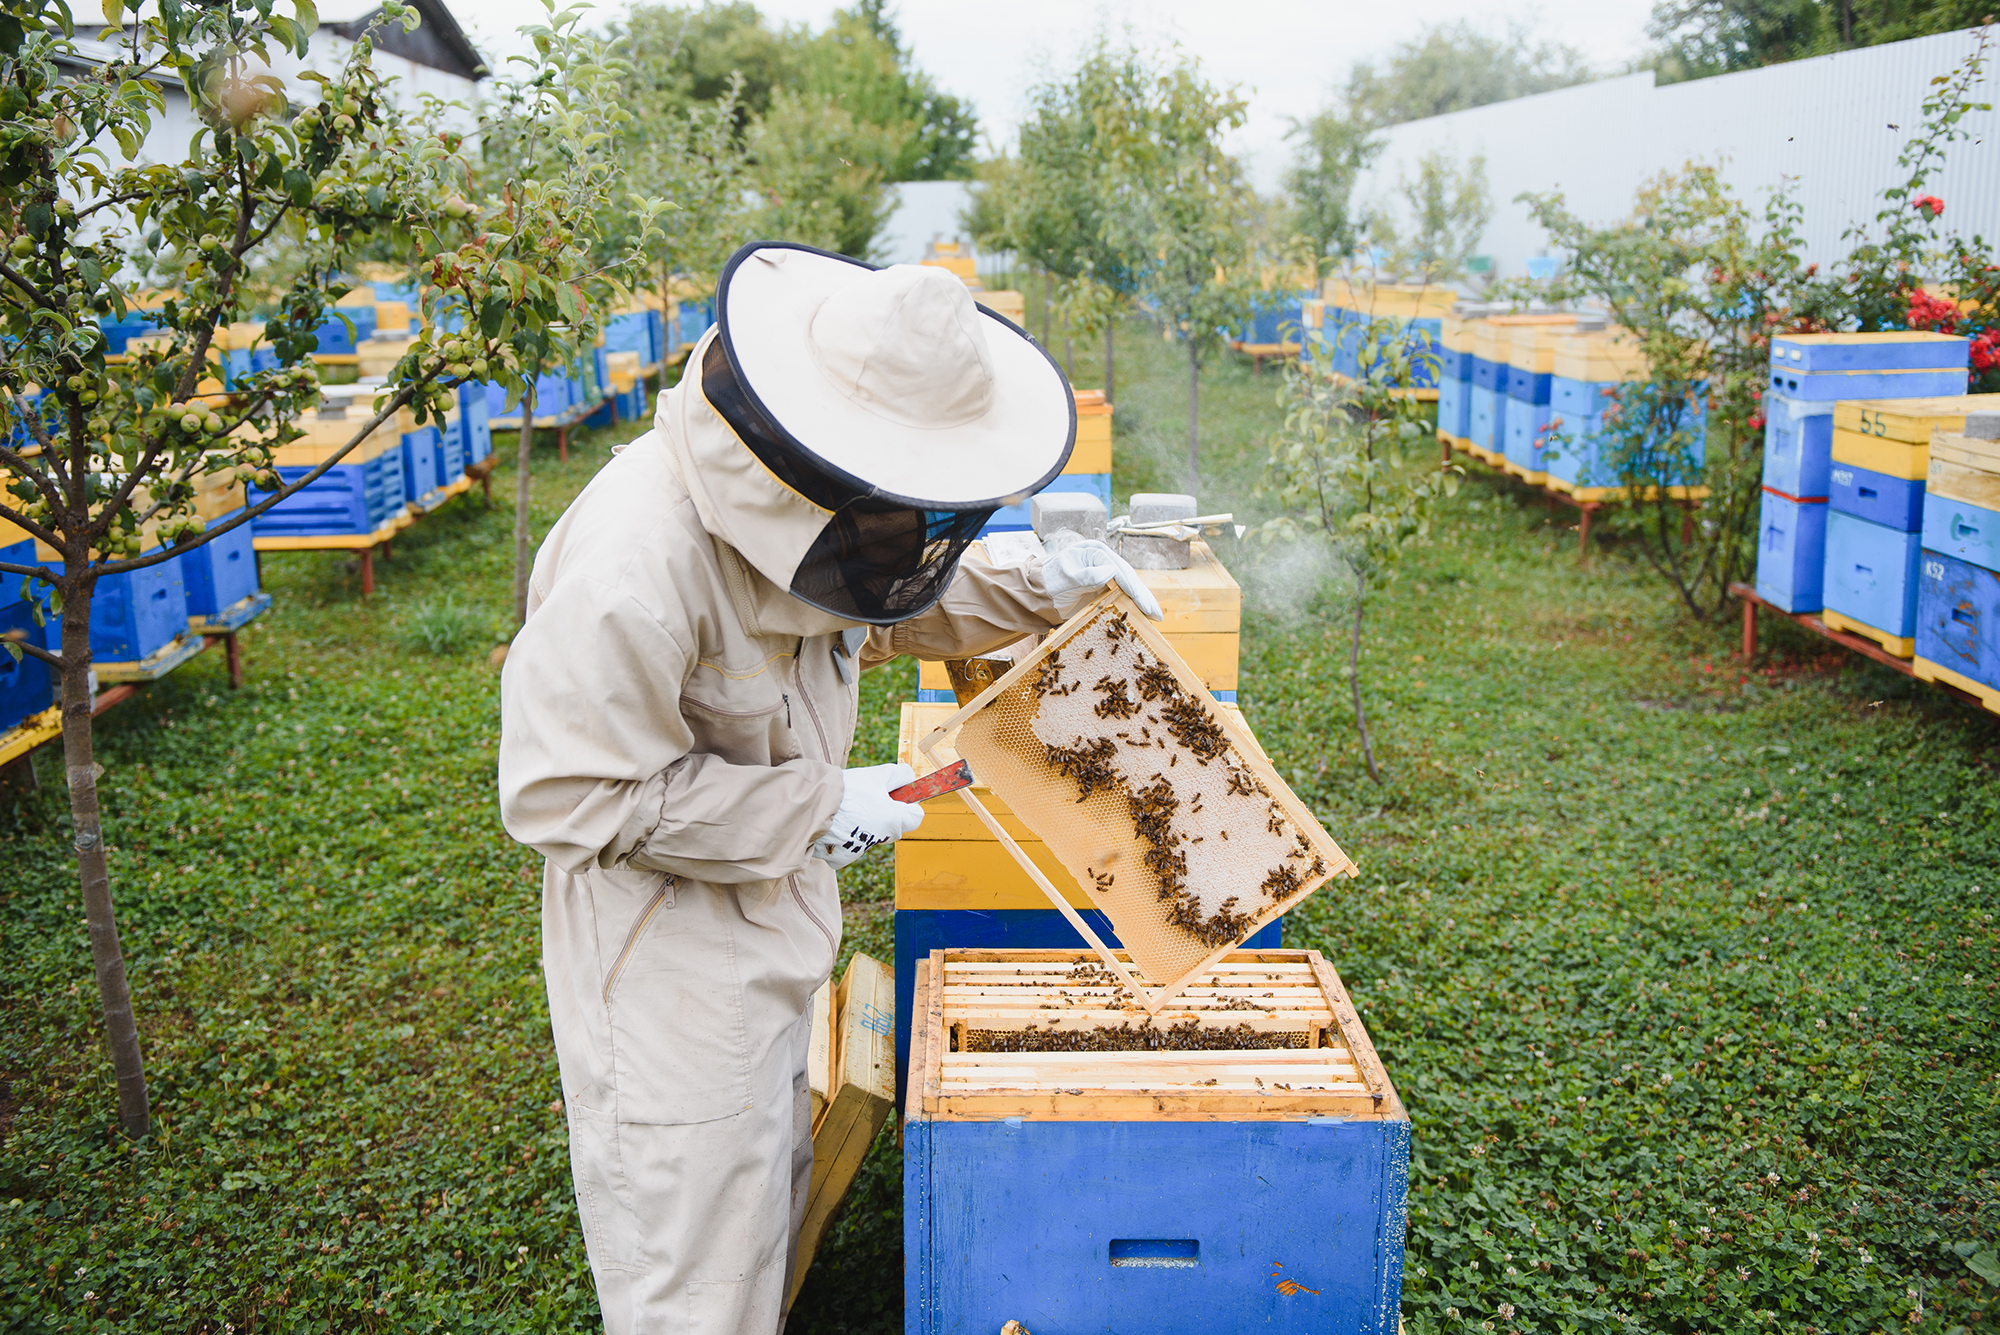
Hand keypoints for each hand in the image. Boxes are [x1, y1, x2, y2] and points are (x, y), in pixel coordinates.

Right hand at [809, 763, 925, 869]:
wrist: (814, 805)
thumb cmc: (848, 790)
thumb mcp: (877, 775)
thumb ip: (899, 775)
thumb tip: (909, 777)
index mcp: (894, 820)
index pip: (916, 816)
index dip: (908, 803)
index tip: (895, 794)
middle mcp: (882, 839)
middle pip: (892, 827)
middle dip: (885, 814)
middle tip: (868, 798)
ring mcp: (862, 850)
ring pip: (871, 836)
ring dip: (864, 824)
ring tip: (847, 808)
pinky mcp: (843, 858)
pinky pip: (850, 847)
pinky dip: (845, 836)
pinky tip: (835, 823)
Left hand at [1041, 538, 1164, 620]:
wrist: (1039, 592)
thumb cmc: (1049, 581)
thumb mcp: (1065, 577)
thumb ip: (1085, 575)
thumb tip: (1109, 572)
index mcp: (1095, 552)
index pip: (1118, 570)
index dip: (1132, 588)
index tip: (1142, 603)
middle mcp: (1103, 560)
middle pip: (1129, 578)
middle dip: (1143, 596)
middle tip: (1155, 614)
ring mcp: (1105, 573)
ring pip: (1129, 587)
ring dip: (1143, 601)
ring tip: (1156, 617)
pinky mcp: (1105, 586)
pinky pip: (1123, 595)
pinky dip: (1134, 605)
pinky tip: (1144, 615)